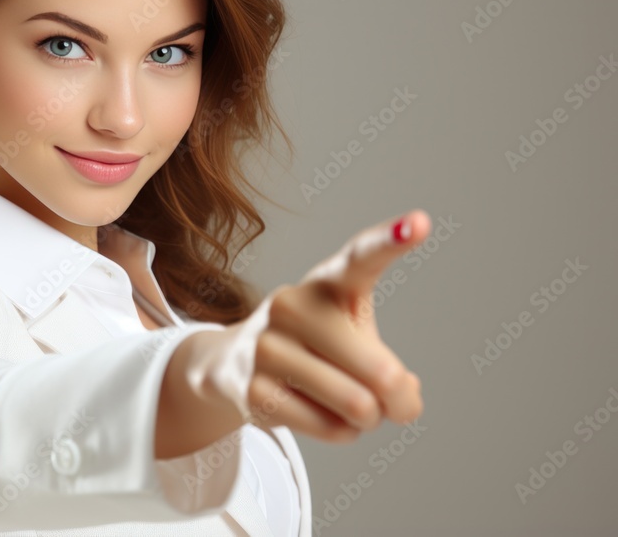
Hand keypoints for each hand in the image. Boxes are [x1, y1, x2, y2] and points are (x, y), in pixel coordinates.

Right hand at [246, 210, 428, 441]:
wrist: (235, 362)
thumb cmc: (318, 346)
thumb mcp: (359, 343)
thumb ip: (392, 374)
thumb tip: (401, 401)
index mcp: (328, 282)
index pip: (362, 257)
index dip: (392, 240)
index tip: (420, 223)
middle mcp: (293, 304)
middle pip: (382, 373)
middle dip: (399, 400)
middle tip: (393, 400)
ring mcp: (268, 346)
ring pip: (358, 406)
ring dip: (369, 419)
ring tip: (350, 404)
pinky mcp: (254, 389)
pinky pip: (331, 428)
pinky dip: (342, 431)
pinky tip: (320, 412)